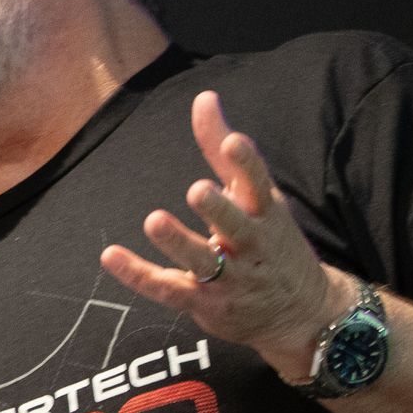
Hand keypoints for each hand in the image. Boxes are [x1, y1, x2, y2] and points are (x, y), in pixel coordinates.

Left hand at [100, 90, 354, 376]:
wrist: (302, 314)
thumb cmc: (270, 241)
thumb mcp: (257, 195)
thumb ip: (223, 149)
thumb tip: (204, 98)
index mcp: (265, 213)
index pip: (259, 184)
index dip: (247, 164)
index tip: (233, 143)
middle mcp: (250, 245)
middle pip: (236, 226)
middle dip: (219, 210)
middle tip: (199, 190)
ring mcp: (229, 279)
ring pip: (202, 261)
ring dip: (179, 242)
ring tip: (156, 220)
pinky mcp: (204, 303)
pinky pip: (167, 288)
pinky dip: (137, 274)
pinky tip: (111, 255)